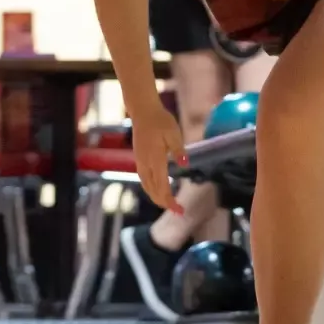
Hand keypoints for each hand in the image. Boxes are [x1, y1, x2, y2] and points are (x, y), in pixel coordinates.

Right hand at [128, 96, 186, 211]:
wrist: (143, 112)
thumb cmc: (161, 121)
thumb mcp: (174, 133)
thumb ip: (179, 150)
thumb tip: (185, 165)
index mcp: (155, 159)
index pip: (162, 186)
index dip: (170, 200)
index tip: (179, 210)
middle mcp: (145, 164)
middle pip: (153, 190)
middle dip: (165, 203)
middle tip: (178, 212)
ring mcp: (140, 162)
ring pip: (147, 187)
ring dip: (157, 198)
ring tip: (169, 205)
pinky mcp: (139, 160)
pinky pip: (144, 180)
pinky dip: (152, 189)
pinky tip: (159, 191)